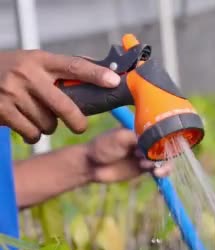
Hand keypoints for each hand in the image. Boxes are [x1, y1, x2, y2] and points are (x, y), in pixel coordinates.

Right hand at [0, 49, 119, 142]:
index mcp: (40, 60)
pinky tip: (26, 125)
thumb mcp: (35, 62)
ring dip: (47, 125)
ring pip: (48, 123)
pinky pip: (32, 133)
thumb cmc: (13, 70)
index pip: (74, 66)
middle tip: (79, 126)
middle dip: (77, 121)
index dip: (96, 74)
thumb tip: (106, 73)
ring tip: (38, 116)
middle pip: (65, 106)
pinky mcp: (3, 111)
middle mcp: (27, 75)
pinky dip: (33, 134)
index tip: (115, 81)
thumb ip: (64, 69)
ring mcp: (13, 93)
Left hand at [86, 128, 170, 182]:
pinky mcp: (145, 168)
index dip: (164, 137)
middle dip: (163, 152)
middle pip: (165, 145)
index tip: (158, 144)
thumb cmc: (103, 146)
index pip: (160, 130)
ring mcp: (147, 154)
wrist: (92, 165)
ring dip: (164, 163)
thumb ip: (137, 137)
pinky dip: (162, 171)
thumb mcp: (120, 138)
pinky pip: (159, 169)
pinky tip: (157, 173)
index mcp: (141, 129)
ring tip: (153, 168)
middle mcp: (146, 141)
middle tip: (150, 158)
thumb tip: (154, 141)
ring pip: (165, 158)